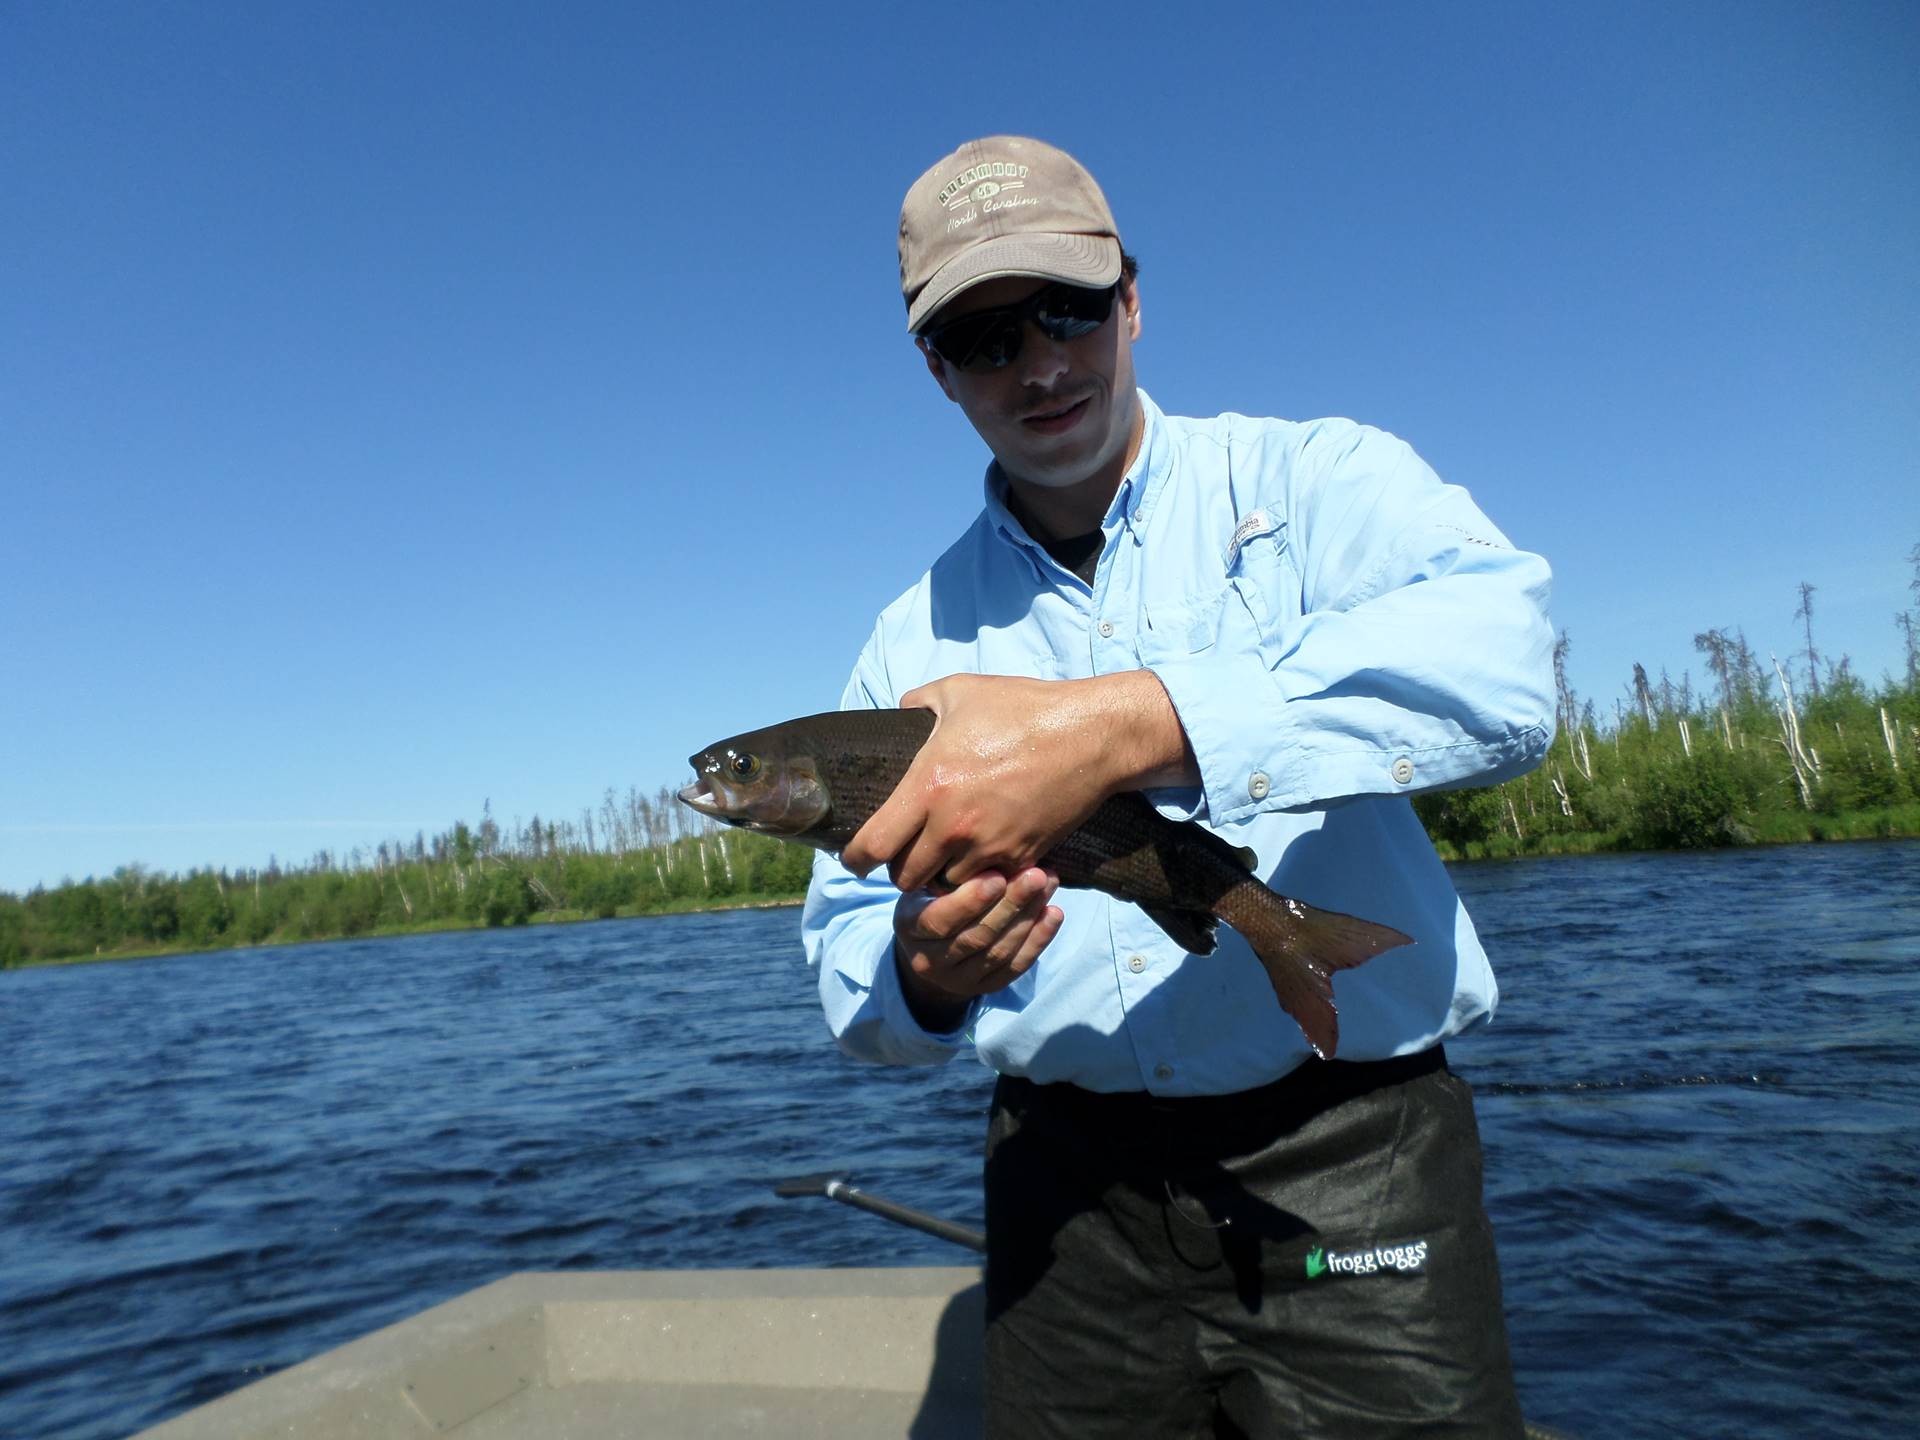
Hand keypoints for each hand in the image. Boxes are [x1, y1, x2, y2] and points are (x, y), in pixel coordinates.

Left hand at [841, 670, 1193, 894]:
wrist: (1090, 735)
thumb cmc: (1023, 708)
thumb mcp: (960, 691)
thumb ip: (918, 702)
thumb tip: (903, 710)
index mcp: (927, 786)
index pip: (873, 847)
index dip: (856, 858)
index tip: (855, 858)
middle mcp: (952, 826)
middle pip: (904, 878)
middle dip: (900, 869)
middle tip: (906, 852)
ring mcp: (989, 847)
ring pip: (945, 887)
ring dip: (940, 876)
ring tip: (946, 855)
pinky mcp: (1020, 858)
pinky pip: (986, 884)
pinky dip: (980, 878)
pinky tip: (983, 855)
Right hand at [894, 868, 1061, 1031]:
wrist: (929, 946)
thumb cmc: (930, 899)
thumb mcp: (926, 884)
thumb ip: (951, 874)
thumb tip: (991, 851)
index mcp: (909, 929)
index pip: (940, 920)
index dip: (970, 900)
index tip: (998, 874)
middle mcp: (929, 961)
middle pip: (976, 936)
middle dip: (1009, 904)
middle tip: (1036, 874)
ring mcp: (958, 980)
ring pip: (998, 952)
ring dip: (1028, 917)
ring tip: (1048, 884)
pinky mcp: (984, 989)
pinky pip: (1015, 968)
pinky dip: (1038, 940)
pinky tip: (1054, 914)